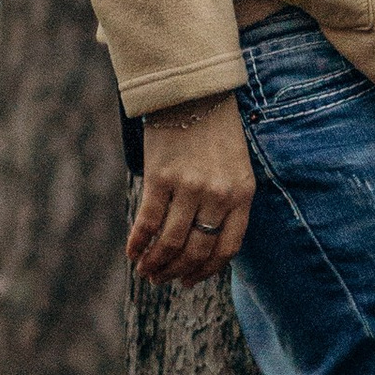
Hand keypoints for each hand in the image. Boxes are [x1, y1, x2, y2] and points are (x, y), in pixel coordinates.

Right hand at [127, 93, 253, 282]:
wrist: (193, 94)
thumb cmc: (216, 133)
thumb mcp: (236, 168)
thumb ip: (227, 203)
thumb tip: (205, 245)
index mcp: (242, 193)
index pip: (227, 247)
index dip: (207, 271)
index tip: (191, 281)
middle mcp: (218, 194)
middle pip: (197, 250)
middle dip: (177, 272)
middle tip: (162, 280)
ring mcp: (189, 187)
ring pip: (171, 242)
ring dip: (155, 263)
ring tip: (146, 271)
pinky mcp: (161, 178)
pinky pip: (148, 222)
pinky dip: (138, 243)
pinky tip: (132, 252)